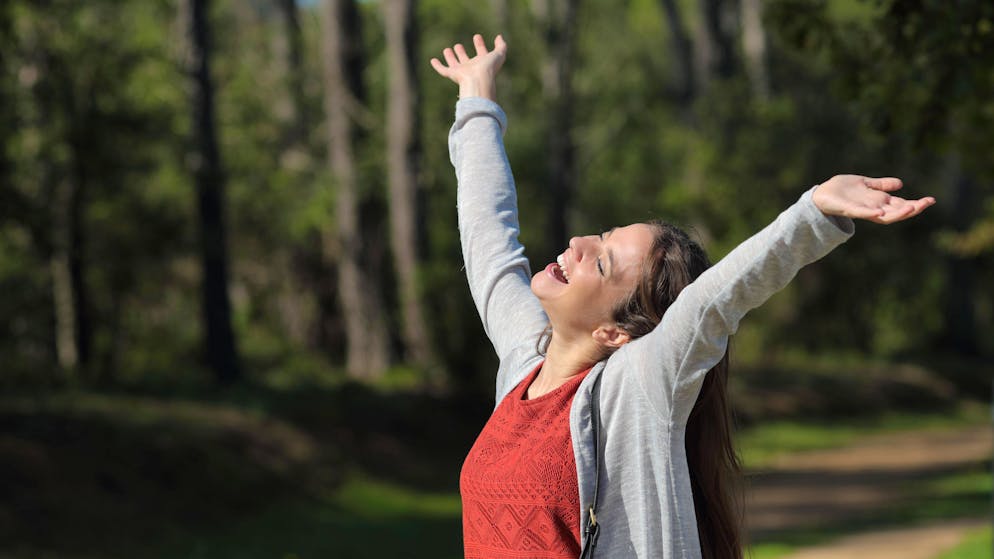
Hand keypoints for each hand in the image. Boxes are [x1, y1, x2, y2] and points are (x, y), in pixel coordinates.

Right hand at [430, 34, 506, 100]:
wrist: (479, 80)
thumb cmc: (489, 68)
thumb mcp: (499, 54)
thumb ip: (501, 45)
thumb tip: (499, 36)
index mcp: (482, 63)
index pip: (481, 53)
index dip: (480, 45)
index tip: (477, 37)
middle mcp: (471, 68)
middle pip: (465, 60)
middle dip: (461, 53)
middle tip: (458, 46)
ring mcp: (461, 72)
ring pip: (454, 64)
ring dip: (450, 57)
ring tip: (447, 50)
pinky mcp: (452, 75)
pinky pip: (443, 70)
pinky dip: (437, 66)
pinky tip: (433, 60)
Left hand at [812, 175, 935, 223]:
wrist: (821, 194)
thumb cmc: (842, 190)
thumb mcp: (865, 184)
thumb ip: (881, 185)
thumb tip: (901, 184)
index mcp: (878, 202)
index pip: (901, 204)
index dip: (915, 203)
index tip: (931, 200)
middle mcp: (873, 208)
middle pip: (896, 212)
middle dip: (912, 208)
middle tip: (927, 203)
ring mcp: (862, 210)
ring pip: (883, 216)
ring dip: (897, 213)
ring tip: (912, 208)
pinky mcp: (848, 209)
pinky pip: (861, 214)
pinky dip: (870, 214)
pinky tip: (879, 213)